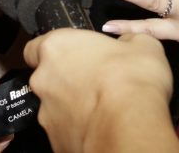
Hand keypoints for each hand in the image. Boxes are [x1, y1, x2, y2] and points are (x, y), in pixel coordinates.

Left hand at [23, 29, 176, 152]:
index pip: (36, 47)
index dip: (56, 52)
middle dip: (65, 80)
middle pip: (46, 78)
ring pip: (55, 106)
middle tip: (94, 81)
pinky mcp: (54, 140)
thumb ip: (128, 39)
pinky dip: (78, 128)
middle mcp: (43, 79)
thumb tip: (128, 43)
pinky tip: (100, 125)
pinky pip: (64, 130)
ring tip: (102, 107)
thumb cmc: (131, 80)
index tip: (74, 56)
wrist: (131, 126)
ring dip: (72, 105)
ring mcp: (46, 112)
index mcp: (56, 47)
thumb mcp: (143, 45)